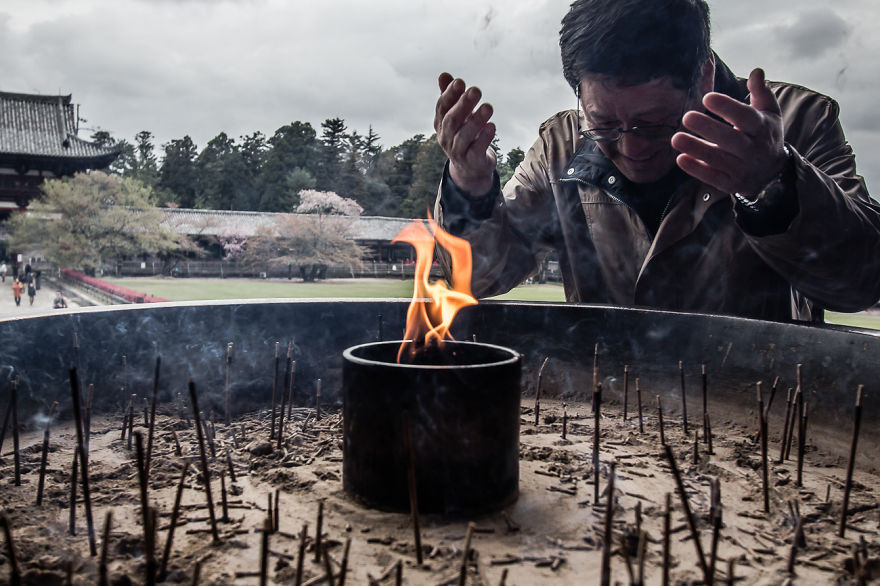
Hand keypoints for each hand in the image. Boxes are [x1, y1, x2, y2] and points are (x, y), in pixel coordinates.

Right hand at [434, 73, 496, 195]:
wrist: (471, 167)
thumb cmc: (464, 134)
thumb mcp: (458, 115)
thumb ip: (452, 96)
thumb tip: (443, 75)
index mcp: (441, 124)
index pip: (442, 108)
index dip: (449, 95)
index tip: (460, 82)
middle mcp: (446, 138)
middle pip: (451, 121)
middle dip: (463, 105)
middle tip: (476, 90)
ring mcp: (458, 151)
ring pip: (464, 136)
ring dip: (476, 121)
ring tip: (488, 107)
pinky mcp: (472, 161)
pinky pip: (477, 150)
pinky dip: (484, 139)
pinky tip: (492, 126)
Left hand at [672, 68, 786, 196]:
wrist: (772, 173)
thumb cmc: (764, 135)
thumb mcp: (769, 113)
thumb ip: (761, 92)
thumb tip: (756, 71)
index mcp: (762, 128)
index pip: (745, 117)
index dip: (727, 107)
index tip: (707, 98)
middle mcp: (753, 149)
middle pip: (730, 139)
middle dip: (707, 128)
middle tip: (686, 116)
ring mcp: (741, 168)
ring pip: (717, 159)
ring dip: (696, 149)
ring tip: (676, 138)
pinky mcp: (730, 183)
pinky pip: (711, 177)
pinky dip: (696, 169)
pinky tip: (681, 159)